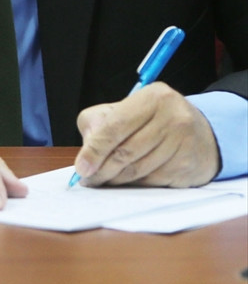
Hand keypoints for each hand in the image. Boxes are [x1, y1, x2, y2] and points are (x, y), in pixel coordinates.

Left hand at [73, 82, 218, 187]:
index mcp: (153, 98)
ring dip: (116, 180)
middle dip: (102, 169)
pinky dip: (135, 185)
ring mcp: (184, 144)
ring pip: (139, 170)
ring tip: (103, 180)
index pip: (116, 127)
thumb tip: (87, 151)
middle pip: (127, 152)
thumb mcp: (124, 109)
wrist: (202, 134)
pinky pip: (153, 182)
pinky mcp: (189, 166)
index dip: (95, 149)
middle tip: (88, 178)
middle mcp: (173, 118)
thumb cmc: (153, 120)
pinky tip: (127, 182)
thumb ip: (98, 123)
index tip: (82, 167)